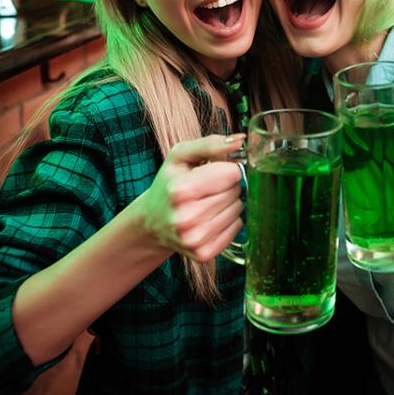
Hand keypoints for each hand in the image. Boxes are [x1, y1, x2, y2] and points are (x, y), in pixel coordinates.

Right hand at [139, 134, 245, 261]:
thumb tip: (240, 141)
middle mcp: (186, 218)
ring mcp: (195, 239)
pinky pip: (237, 229)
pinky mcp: (204, 253)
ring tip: (207, 203)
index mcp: (179, 190)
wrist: (153, 222)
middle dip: (227, 186)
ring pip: (238, 210)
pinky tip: (211, 218)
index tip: (212, 171)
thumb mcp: (181, 156)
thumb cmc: (169, 184)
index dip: (225, 169)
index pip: (232, 173)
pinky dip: (229, 221)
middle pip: (235, 191)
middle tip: (207, 189)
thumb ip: (210, 144)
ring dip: (228, 203)